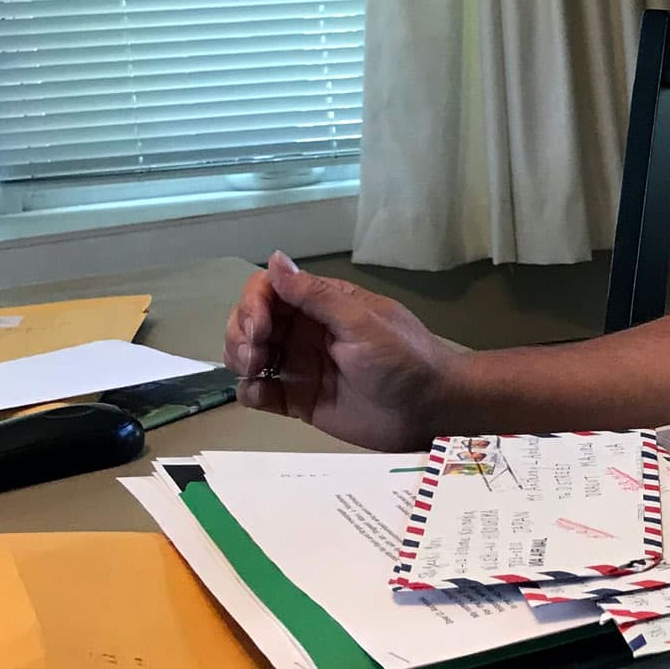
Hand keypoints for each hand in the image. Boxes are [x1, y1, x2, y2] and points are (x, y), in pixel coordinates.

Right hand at [223, 253, 459, 449]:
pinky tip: (261, 394)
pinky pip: (260, 393)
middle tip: (255, 355)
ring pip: (248, 355)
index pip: (269, 290)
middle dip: (240, 333)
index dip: (253, 304)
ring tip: (255, 372)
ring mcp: (301, 366)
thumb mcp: (363, 323)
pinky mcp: (300, 399)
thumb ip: (316, 295)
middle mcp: (306, 331)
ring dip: (238, 359)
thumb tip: (275, 259)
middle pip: (250, 321)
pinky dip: (250, 391)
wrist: (431, 408)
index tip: (259, 327)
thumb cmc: (404, 359)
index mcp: (322, 305)